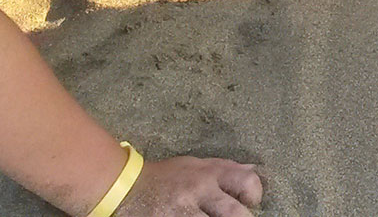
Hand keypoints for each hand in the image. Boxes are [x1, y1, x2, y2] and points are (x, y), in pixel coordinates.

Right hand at [117, 155, 263, 216]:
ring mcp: (182, 213)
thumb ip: (223, 170)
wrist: (123, 188)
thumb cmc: (163, 177)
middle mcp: (198, 192)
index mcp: (208, 174)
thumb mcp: (194, 166)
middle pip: (235, 214)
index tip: (250, 203)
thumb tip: (254, 170)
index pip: (246, 181)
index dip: (254, 194)